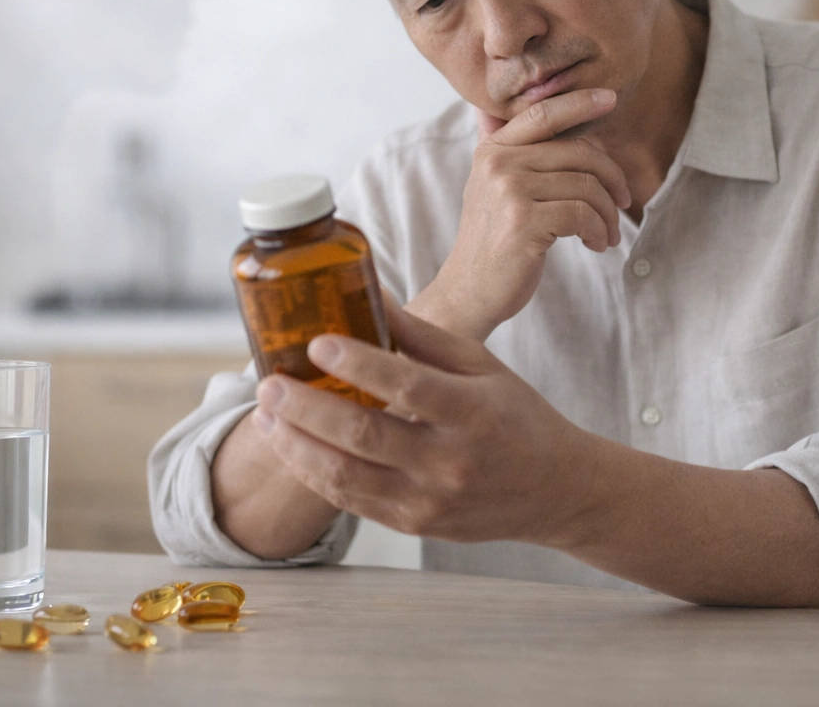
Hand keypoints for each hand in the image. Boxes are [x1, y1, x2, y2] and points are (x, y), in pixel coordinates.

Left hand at [250, 297, 601, 545]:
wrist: (554, 491)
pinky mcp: (414, 523)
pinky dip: (313, 472)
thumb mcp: (482, 366)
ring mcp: (430, 500)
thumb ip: (424, 336)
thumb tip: (372, 294)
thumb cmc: (516, 418)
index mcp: (473, 413)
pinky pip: (351, 501)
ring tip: (264, 415)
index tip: (317, 343)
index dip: (358, 364)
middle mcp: (450, 461)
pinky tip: (291, 446)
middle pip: (363, 435)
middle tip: (269, 383)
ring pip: (345, 476)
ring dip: (296, 445)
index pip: (408, 386)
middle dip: (305, 409)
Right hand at [411, 88, 629, 341]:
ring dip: (608, 215)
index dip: (580, 102)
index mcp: (492, 150)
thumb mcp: (494, 189)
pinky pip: (583, 214)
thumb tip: (533, 113)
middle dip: (612, 179)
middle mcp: (498, 163)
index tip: (610, 99)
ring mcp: (509, 191)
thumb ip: (513, 152)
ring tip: (607, 234)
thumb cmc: (493, 242)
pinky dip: (599, 231)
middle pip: (579, 153)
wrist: (469, 291)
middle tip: (623, 202)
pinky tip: (596, 245)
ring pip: (587, 186)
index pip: (543, 114)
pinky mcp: (524, 222)